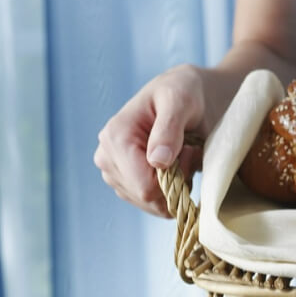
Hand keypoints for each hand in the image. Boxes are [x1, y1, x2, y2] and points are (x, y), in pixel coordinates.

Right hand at [94, 64, 206, 216]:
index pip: (145, 187)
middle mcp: (106, 157)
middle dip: (176, 183)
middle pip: (147, 199)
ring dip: (175, 186)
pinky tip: (175, 165)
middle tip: (188, 152)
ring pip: (151, 204)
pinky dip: (170, 190)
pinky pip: (152, 203)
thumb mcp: (181, 101)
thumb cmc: (184, 92)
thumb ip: (169, 130)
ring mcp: (114, 172)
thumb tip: (158, 161)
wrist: (185, 93)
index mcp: (115, 137)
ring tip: (182, 155)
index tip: (189, 152)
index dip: (175, 179)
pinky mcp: (125, 181)